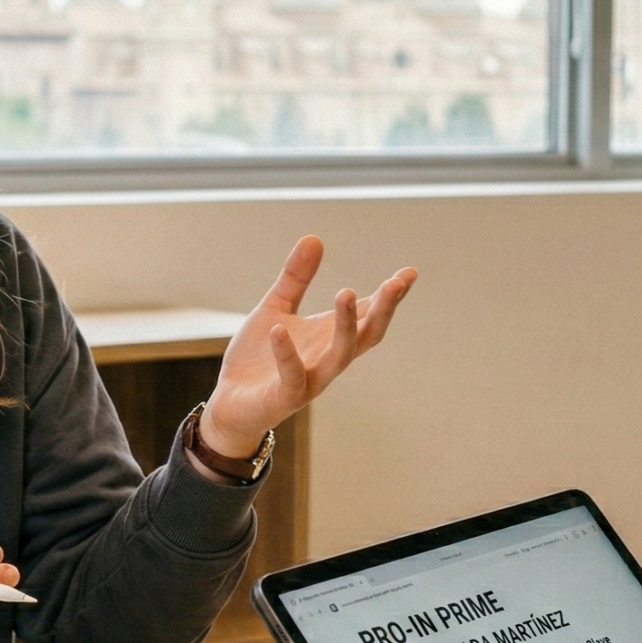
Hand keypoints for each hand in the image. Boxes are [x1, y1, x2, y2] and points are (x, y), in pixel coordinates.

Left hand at [200, 236, 417, 454]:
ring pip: (340, 356)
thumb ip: (296, 278)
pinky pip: (292, 376)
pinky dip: (287, 353)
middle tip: (395, 283)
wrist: (231, 405)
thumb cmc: (258, 359)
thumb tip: (314, 237)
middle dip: (384, 310)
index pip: (369, 316)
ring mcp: (310, 380)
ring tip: (347, 293)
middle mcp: (328, 359)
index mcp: (329, 337)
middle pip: (367, 336)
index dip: (390, 296)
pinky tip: (279, 330)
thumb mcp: (276, 309)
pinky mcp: (285, 397)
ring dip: (347, 326)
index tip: (410, 273)